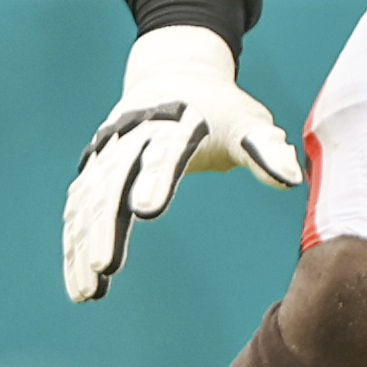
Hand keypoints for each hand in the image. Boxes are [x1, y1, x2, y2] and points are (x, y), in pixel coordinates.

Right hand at [61, 28, 303, 302]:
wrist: (174, 73)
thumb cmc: (218, 108)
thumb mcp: (247, 121)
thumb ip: (265, 149)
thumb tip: (291, 179)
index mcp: (174, 120)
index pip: (165, 149)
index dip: (155, 178)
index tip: (147, 211)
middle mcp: (132, 133)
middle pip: (114, 179)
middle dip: (105, 225)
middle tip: (104, 267)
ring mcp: (107, 151)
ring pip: (88, 200)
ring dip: (83, 245)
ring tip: (87, 293)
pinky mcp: (95, 168)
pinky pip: (78, 209)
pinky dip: (75, 246)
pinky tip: (79, 285)